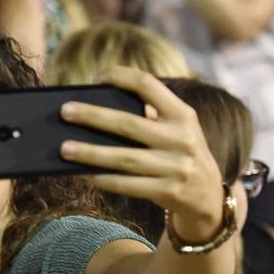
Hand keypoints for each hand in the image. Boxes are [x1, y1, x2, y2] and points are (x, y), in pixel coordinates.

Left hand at [58, 66, 226, 241]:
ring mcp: (175, 167)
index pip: (149, 85)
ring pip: (123, 158)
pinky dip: (102, 178)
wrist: (209, 196)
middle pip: (128, 124)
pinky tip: (81, 174)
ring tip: (64, 148)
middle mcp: (181, 138)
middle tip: (65, 111)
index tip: (96, 76)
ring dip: (90, 153)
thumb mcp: (178, 129)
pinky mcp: (167, 192)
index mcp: (183, 114)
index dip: (121, 76)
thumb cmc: (181, 155)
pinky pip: (126, 185)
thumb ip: (151, 116)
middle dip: (93, 116)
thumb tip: (96, 110)